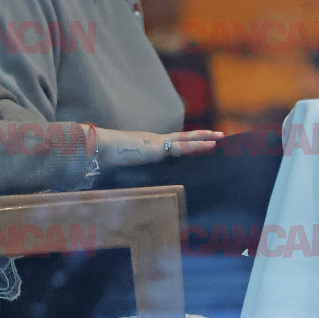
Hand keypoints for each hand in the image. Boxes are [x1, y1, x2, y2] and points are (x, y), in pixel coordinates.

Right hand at [95, 128, 222, 168]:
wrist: (99, 148)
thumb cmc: (107, 157)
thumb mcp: (125, 164)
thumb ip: (132, 169)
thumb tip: (130, 182)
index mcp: (150, 144)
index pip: (174, 142)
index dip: (188, 141)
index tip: (201, 140)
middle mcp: (156, 140)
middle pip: (184, 137)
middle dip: (201, 136)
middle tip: (218, 135)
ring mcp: (158, 142)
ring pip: (186, 139)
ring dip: (204, 139)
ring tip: (219, 138)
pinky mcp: (158, 148)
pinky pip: (181, 147)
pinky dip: (196, 146)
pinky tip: (209, 145)